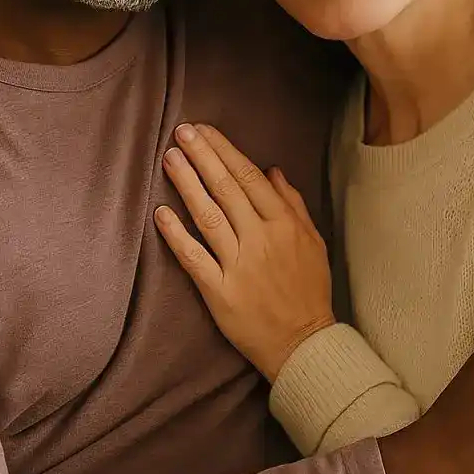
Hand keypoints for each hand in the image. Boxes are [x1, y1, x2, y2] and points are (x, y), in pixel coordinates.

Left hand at [154, 123, 334, 380]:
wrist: (303, 342)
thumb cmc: (309, 291)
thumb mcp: (313, 242)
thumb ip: (294, 204)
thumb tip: (273, 171)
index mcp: (284, 224)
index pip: (249, 177)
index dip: (224, 151)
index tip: (205, 131)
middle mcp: (260, 239)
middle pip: (226, 189)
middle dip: (202, 156)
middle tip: (181, 131)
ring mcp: (238, 265)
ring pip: (208, 215)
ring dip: (187, 184)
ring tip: (170, 158)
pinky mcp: (219, 291)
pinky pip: (193, 257)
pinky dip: (175, 234)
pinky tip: (160, 212)